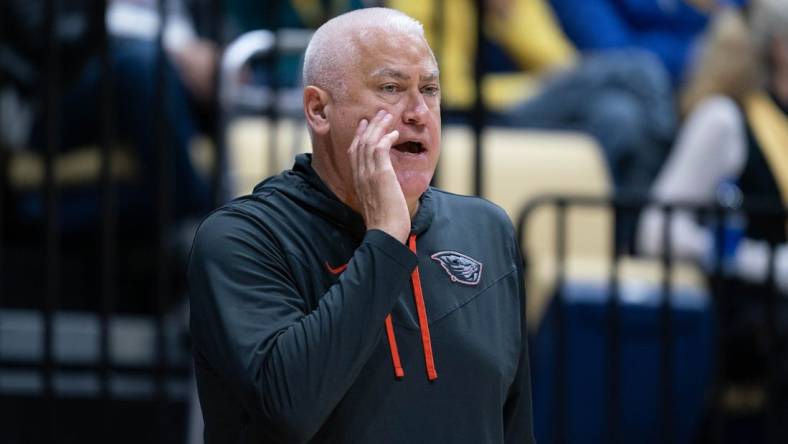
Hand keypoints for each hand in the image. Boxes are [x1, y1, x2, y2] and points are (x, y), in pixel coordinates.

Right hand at [348, 110, 409, 242]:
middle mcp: (360, 174)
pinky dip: (387, 138)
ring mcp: (369, 174)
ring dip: (379, 127)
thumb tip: (386, 185)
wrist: (385, 232)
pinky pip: (380, 148)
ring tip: (388, 116)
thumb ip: (378, 189)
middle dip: (369, 126)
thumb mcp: (377, 201)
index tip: (365, 124)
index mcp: (357, 180)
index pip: (354, 152)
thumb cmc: (385, 223)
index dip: (359, 136)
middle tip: (378, 114)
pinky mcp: (381, 174)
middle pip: (360, 142)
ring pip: (370, 142)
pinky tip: (395, 133)